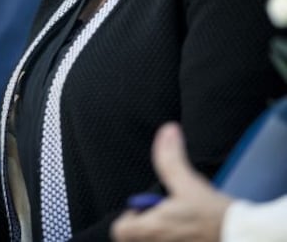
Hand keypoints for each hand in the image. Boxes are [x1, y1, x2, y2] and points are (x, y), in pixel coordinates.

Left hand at [110, 123, 231, 241]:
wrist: (242, 237)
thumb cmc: (214, 216)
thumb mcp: (188, 183)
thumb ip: (171, 158)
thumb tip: (167, 130)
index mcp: (153, 229)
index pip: (120, 230)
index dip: (128, 216)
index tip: (146, 206)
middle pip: (135, 236)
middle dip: (145, 223)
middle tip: (164, 211)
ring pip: (152, 240)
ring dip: (160, 230)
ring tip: (178, 220)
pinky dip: (173, 237)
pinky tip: (189, 229)